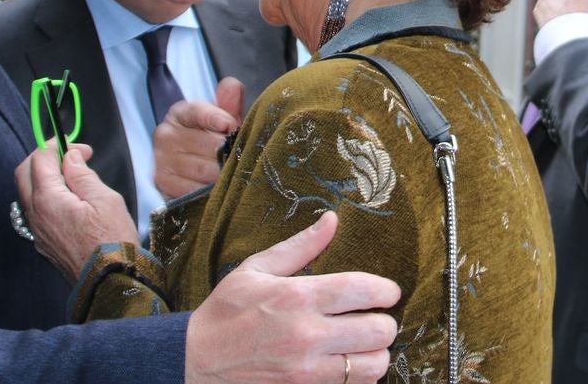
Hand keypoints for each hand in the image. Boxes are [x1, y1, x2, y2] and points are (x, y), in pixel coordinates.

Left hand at [14, 140, 137, 278]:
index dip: (59, 146)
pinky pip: (35, 211)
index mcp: (47, 199)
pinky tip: (68, 199)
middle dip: (43, 158)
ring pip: (27, 193)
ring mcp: (36, 231)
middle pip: (24, 173)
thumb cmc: (112, 239)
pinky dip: (45, 196)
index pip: (40, 159)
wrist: (110, 282)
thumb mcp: (104, 199)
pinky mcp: (43, 243)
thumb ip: (82, 174)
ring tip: (71, 177)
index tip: (83, 148)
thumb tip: (70, 156)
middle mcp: (34, 214)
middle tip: (69, 156)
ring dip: (42, 177)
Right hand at [154, 78, 243, 199]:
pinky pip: (192, 189)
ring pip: (202, 169)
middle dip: (228, 152)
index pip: (197, 111)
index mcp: (180, 113)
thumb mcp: (221, 120)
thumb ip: (229, 104)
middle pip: (206, 144)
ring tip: (234, 175)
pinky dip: (209, 191)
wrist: (189, 169)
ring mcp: (161, 159)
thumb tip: (233, 86)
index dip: (215, 117)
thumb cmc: (210, 140)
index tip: (230, 124)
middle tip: (243, 158)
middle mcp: (165, 134)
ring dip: (222, 174)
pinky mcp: (162, 182)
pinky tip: (218, 189)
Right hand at [186, 212, 399, 383]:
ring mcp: (308, 368)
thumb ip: (300, 246)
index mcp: (297, 296)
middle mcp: (307, 334)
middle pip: (377, 330)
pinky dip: (361, 373)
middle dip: (385, 320)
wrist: (198, 359)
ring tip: (367, 341)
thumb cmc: (227, 310)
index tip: (389, 290)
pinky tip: (351, 360)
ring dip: (377, 351)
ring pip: (373, 364)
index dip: (385, 289)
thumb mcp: (256, 268)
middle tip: (376, 315)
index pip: (361, 290)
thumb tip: (331, 220)